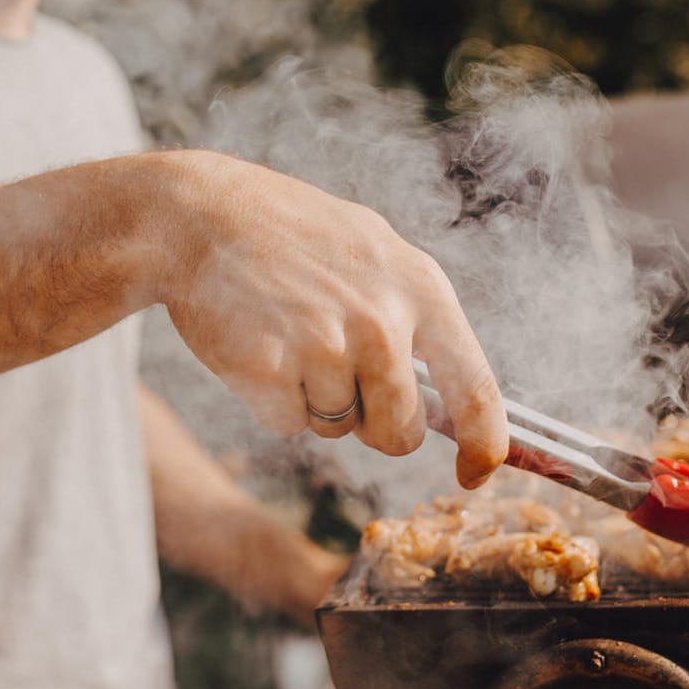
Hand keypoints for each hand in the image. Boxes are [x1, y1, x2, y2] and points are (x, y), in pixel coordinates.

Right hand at [161, 152, 507, 487]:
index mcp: (422, 289)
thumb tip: (453, 405)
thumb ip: (418, 320)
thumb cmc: (295, 236)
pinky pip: (287, 423)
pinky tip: (259, 344)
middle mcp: (382, 322)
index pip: (477, 390)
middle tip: (338, 369)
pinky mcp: (269, 369)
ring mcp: (324, 346)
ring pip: (338, 428)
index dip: (485, 445)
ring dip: (316, 401)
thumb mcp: (377, 254)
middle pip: (400, 433)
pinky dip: (272, 399)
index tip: (474, 473)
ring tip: (290, 336)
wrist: (203, 215)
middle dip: (373, 422)